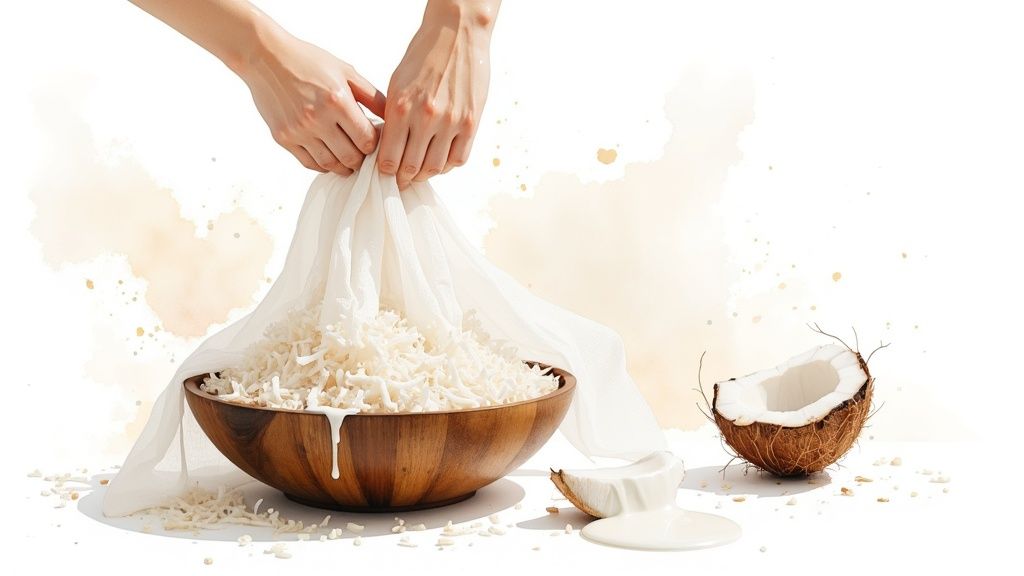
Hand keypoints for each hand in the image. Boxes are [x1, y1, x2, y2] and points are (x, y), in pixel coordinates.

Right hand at [239, 26, 386, 174]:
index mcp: (337, 101)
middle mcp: (317, 119)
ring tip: (349, 157)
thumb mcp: (345, 71)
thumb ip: (372, 96)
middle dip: (362, 159)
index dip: (375, 145)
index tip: (375, 140)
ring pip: (330, 165)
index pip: (367, 140)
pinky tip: (330, 156)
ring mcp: (298, 131)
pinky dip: (323, 165)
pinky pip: (309, 163)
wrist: (265, 57)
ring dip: (344, 166)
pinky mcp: (283, 138)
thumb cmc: (309, 61)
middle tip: (364, 153)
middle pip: (351, 158)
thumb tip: (393, 119)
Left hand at [378, 1, 498, 187]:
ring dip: (425, 175)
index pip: (388, 158)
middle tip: (402, 180)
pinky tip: (441, 160)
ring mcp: (450, 121)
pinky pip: (458, 158)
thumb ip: (393, 116)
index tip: (386, 173)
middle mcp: (425, 118)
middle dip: (403, 178)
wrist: (457, 33)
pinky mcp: (471, 122)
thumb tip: (388, 147)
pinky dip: (447, 165)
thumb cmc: (424, 55)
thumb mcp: (397, 82)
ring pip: (435, 168)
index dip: (385, 172)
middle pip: (411, 168)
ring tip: (420, 172)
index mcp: (400, 107)